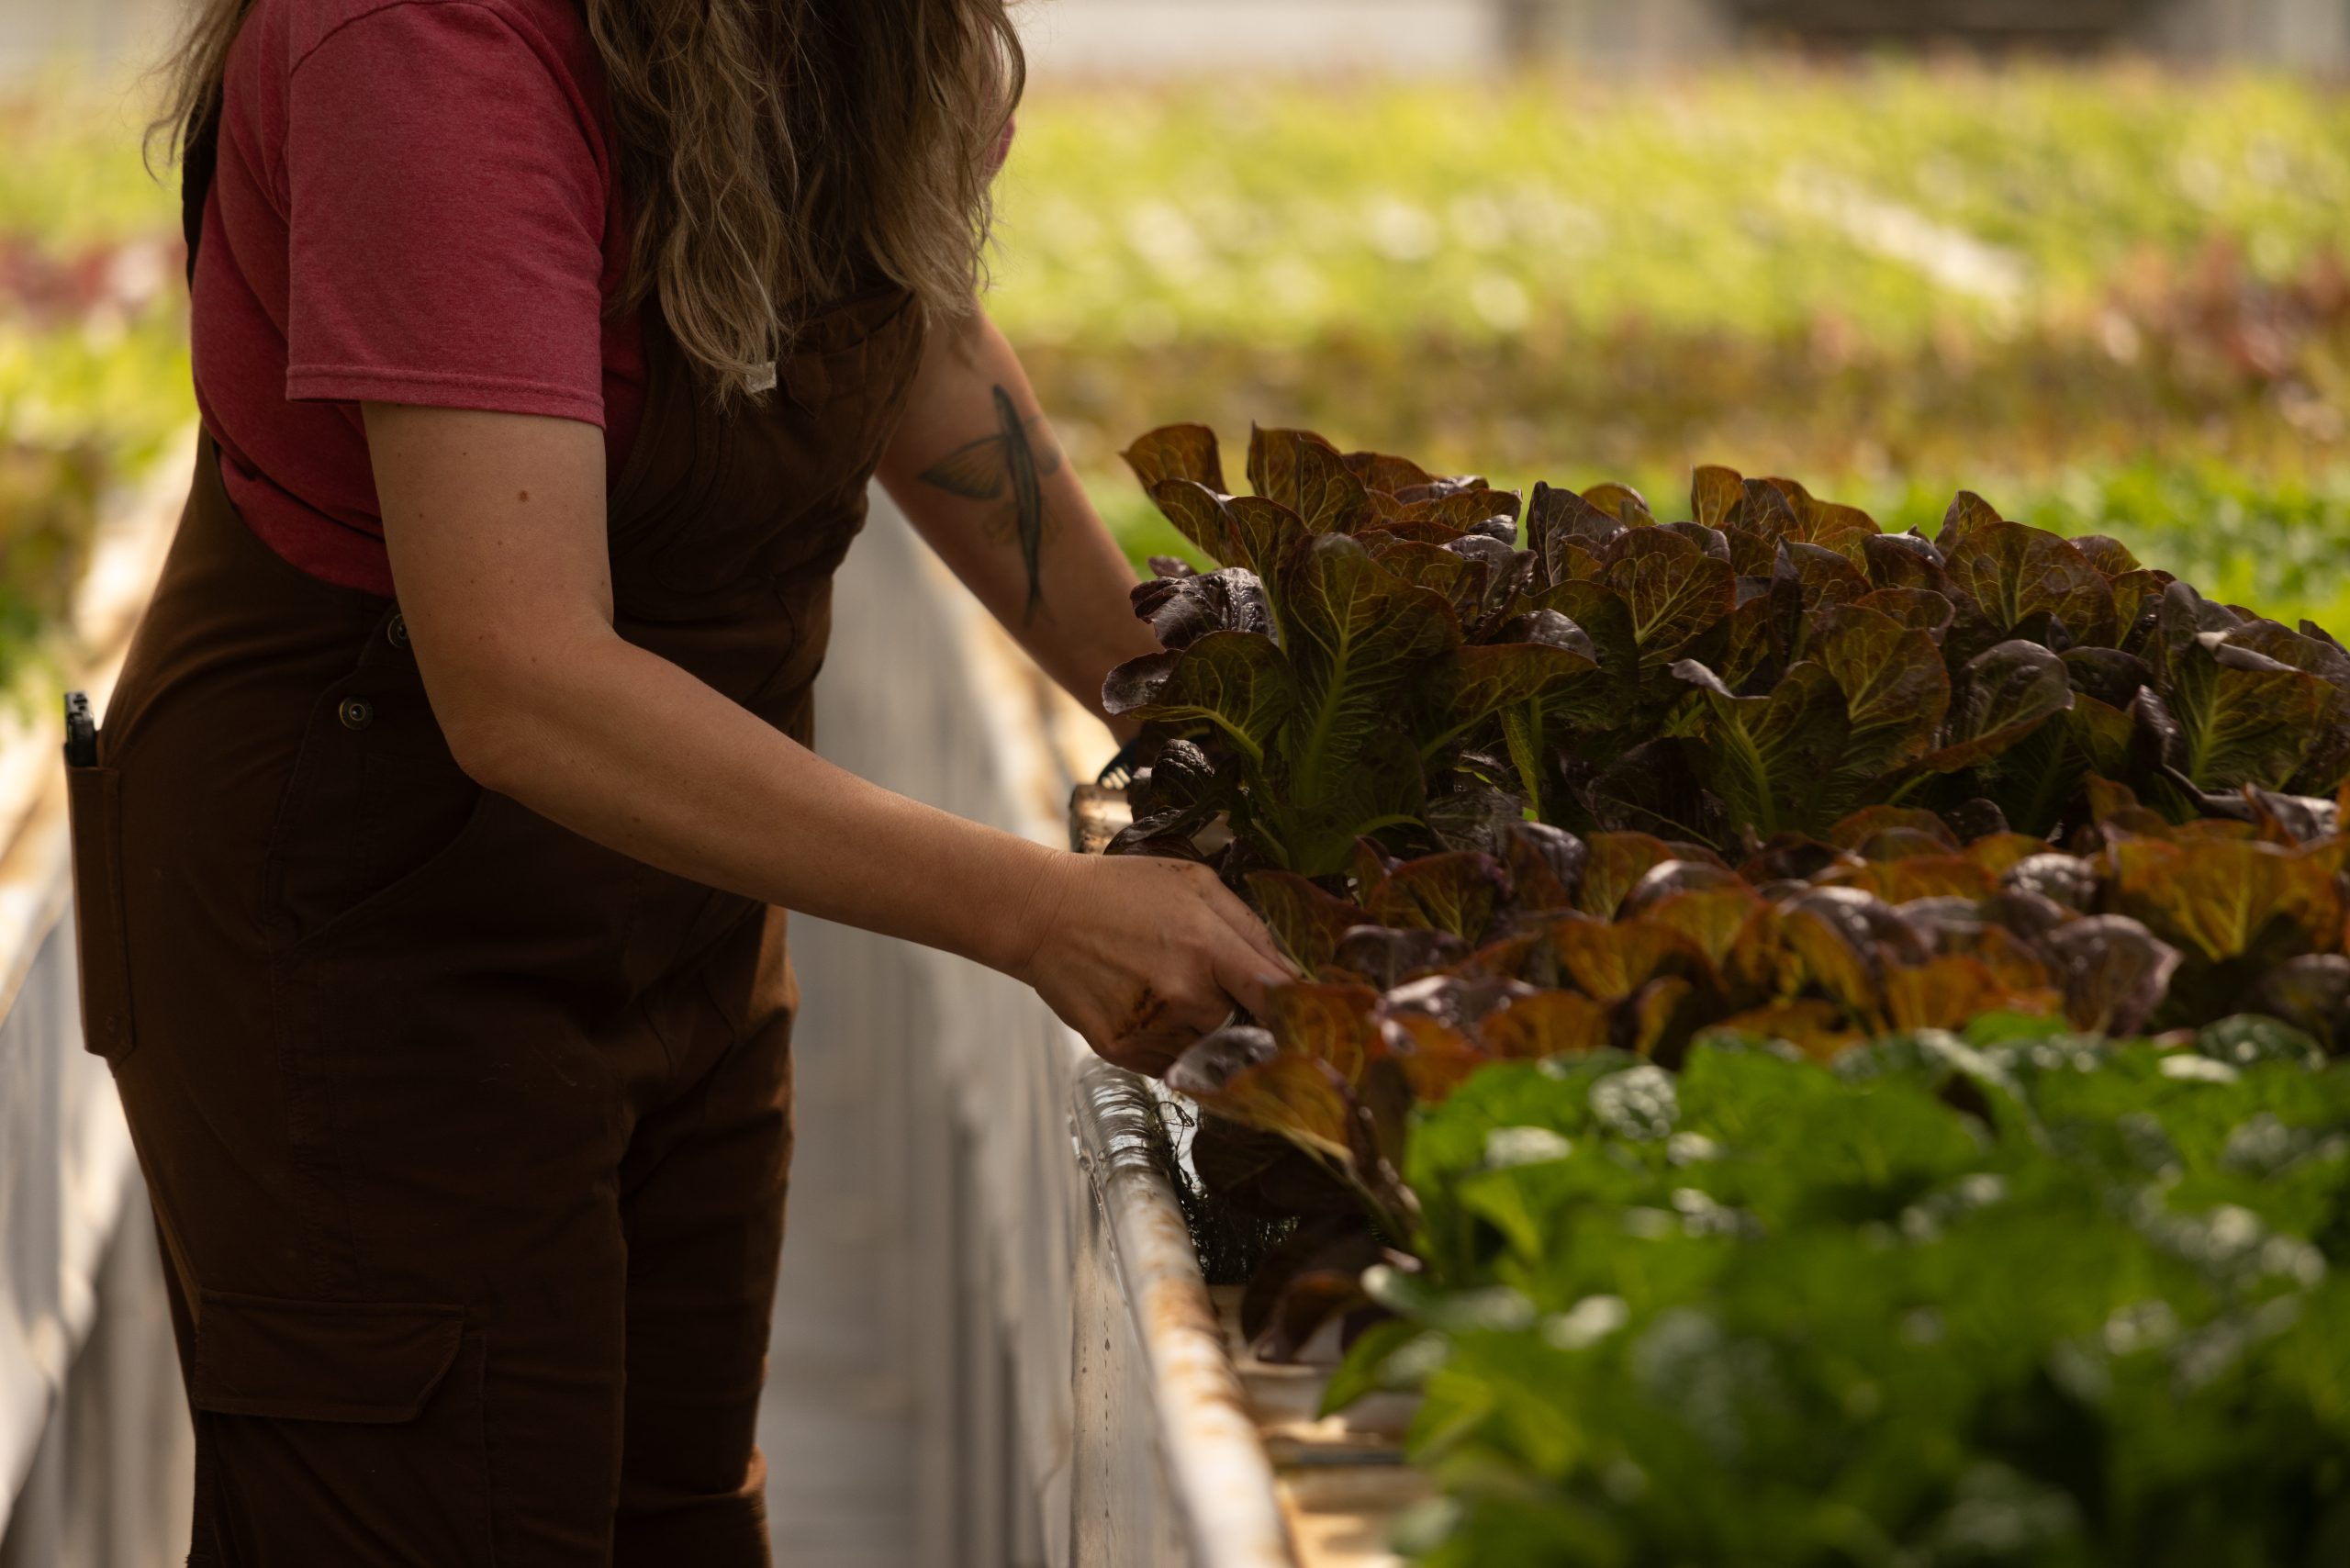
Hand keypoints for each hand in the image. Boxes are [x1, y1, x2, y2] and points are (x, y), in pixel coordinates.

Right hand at [1008, 852, 1295, 1074]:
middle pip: (1247, 1030)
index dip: (1298, 1011)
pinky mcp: (1124, 1052)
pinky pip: (1173, 1065)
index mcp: (1207, 945)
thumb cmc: (1121, 892)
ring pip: (1210, 1052)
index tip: (1309, 1018)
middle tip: (1218, 990)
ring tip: (1173, 992)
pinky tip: (1150, 1009)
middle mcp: (1184, 994)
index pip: (1277, 996)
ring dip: (1207, 1033)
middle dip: (1244, 1016)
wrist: (1043, 915)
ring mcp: (1152, 1028)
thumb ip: (1248, 925)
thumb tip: (1289, 971)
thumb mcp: (1194, 882)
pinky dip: (1173, 1045)